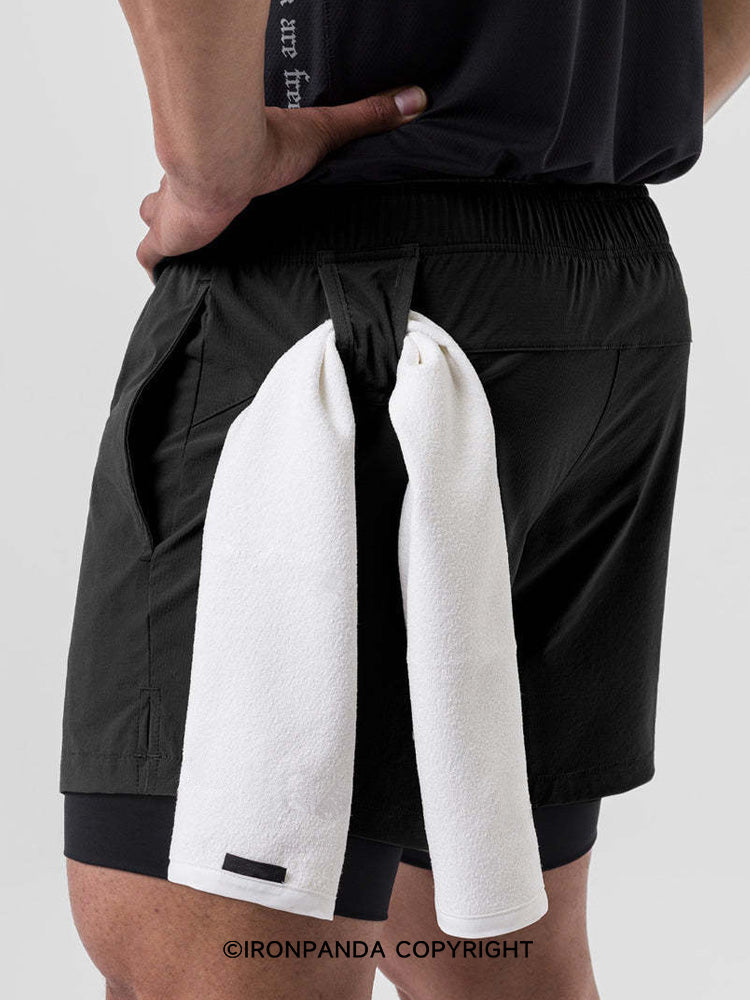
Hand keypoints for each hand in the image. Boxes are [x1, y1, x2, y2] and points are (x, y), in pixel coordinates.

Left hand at [137, 85, 427, 279]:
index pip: (213, 171)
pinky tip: (171, 286)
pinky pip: (151, 259)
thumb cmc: (265, 146)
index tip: (226, 195)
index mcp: (223, 164)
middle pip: (175, 195)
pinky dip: (159, 272)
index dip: (216, 184)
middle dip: (182, 208)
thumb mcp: (325, 132)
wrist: (226, 158)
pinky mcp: (167, 238)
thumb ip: (367, 118)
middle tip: (201, 227)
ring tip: (187, 256)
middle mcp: (192, 186)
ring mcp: (173, 213)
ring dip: (167, 235)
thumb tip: (415, 100)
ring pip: (156, 222)